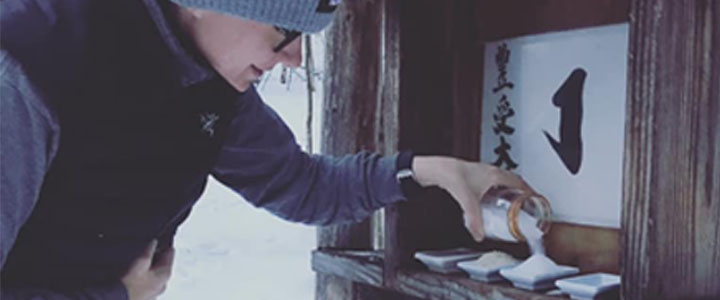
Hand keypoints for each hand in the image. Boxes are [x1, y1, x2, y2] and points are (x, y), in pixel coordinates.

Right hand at [122, 239, 174, 299]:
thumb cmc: (130, 283)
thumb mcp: (140, 262)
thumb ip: (149, 250)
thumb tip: (154, 242)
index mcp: (166, 273)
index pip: (171, 253)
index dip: (165, 244)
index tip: (158, 238)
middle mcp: (164, 283)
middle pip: (164, 263)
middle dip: (157, 254)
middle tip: (147, 246)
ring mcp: (156, 291)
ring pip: (157, 273)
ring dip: (151, 265)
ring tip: (140, 259)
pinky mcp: (147, 296)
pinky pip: (150, 281)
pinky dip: (146, 275)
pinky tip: (136, 273)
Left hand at [412, 156, 533, 241]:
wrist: (438, 168)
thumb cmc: (452, 175)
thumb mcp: (467, 201)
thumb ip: (474, 219)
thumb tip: (479, 234)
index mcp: (495, 175)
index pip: (520, 183)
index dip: (530, 192)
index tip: (537, 200)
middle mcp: (491, 171)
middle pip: (514, 180)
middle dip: (523, 192)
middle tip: (527, 203)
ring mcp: (483, 171)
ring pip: (504, 179)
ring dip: (510, 189)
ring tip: (512, 202)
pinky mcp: (475, 173)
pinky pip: (494, 180)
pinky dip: (498, 188)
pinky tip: (492, 198)